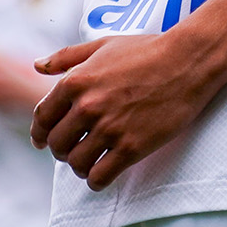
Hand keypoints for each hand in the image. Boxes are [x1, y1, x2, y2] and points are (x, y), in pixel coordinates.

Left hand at [31, 32, 226, 188]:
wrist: (188, 61)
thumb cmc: (147, 50)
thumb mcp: (103, 46)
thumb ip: (67, 57)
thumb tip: (38, 65)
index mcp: (75, 82)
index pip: (43, 118)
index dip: (40, 133)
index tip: (42, 142)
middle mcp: (87, 106)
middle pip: (57, 145)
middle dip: (62, 151)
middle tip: (73, 151)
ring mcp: (109, 129)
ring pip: (76, 164)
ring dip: (80, 167)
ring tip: (89, 163)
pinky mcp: (131, 147)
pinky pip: (100, 176)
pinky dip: (97, 180)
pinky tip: (102, 175)